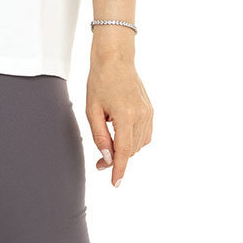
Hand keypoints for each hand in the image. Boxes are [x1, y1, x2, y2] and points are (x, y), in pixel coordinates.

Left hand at [85, 50, 152, 186]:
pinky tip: (121, 136)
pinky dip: (134, 141)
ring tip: (108, 145)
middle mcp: (141, 115)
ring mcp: (148, 113)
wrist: (116, 59)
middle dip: (116, 159)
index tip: (116, 183)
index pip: (124, 150)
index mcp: (125, 115)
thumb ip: (100, 136)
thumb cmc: (100, 81)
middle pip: (131, 149)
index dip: (119, 169)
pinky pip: (145, 135)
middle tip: (99, 162)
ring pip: (139, 145)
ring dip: (125, 150)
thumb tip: (107, 158)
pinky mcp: (150, 111)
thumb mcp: (92, 110)